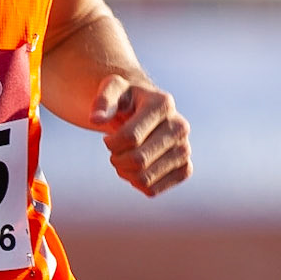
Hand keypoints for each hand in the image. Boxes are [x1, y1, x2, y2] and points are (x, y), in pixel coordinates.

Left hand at [89, 74, 191, 196]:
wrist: (144, 110)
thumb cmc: (125, 100)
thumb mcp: (111, 89)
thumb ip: (102, 101)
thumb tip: (95, 119)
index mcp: (163, 104)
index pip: (131, 138)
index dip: (111, 143)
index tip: (108, 138)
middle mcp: (180, 127)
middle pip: (138, 161)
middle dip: (117, 160)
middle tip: (114, 152)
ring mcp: (185, 149)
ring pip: (145, 179)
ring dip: (125, 173)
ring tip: (124, 159)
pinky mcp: (185, 169)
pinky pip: (152, 190)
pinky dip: (137, 184)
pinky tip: (136, 169)